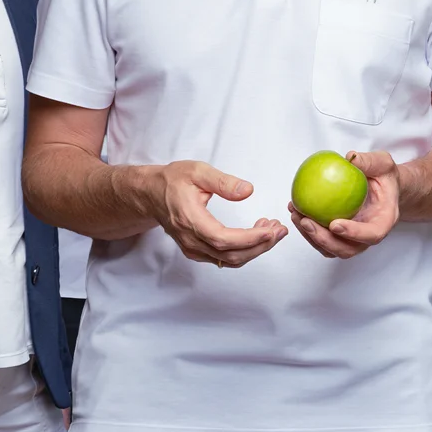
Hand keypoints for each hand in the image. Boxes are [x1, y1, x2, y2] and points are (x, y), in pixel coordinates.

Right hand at [146, 159, 286, 268]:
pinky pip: (224, 258)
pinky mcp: (197, 250)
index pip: (223, 239)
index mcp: (190, 220)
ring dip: (255, 249)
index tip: (270, 230)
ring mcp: (193, 249)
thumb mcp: (197, 171)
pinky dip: (244, 250)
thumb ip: (223, 182)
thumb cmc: (172, 181)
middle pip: (231, 255)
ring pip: (230, 260)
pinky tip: (256, 235)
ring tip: (272, 230)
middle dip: (260, 245)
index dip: (249, 239)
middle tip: (280, 230)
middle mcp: (191, 240)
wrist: (151, 194)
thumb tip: (247, 191)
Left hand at [290, 151, 400, 258]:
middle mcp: (368, 234)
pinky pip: (322, 238)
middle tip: (306, 221)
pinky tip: (295, 210)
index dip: (353, 234)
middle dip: (324, 240)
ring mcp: (353, 238)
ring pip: (331, 248)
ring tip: (296, 215)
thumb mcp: (382, 163)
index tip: (334, 224)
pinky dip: (307, 229)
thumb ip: (369, 161)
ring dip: (311, 236)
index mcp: (384, 220)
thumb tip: (350, 158)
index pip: (372, 234)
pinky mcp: (340, 235)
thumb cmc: (384, 175)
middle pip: (347, 249)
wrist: (382, 185)